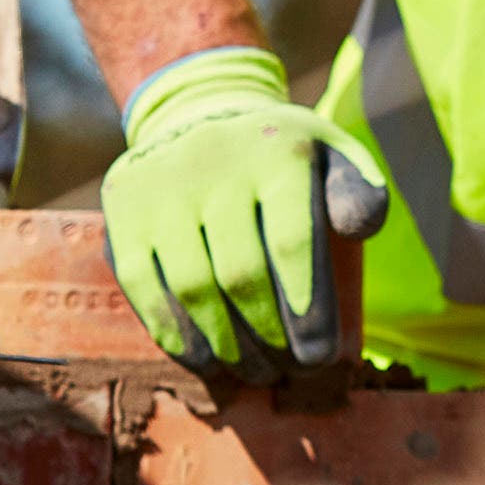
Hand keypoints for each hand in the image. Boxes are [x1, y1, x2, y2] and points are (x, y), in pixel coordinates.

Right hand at [97, 45, 388, 379]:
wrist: (199, 112)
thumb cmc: (281, 158)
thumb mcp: (333, 156)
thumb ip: (360, 192)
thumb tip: (357, 228)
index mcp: (277, 150)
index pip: (292, 242)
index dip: (307, 309)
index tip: (319, 356)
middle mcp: (214, 160)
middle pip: (241, 274)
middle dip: (268, 338)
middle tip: (287, 370)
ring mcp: (161, 184)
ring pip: (192, 287)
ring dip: (225, 346)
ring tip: (253, 371)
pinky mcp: (124, 208)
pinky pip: (144, 286)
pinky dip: (176, 333)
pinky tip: (205, 360)